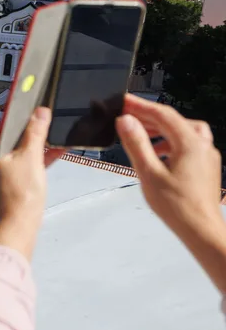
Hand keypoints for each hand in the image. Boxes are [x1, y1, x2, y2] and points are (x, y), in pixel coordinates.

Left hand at [0, 108, 65, 259]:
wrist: (19, 223)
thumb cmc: (21, 193)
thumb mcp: (31, 156)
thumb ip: (36, 132)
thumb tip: (40, 112)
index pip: (5, 122)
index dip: (22, 113)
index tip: (36, 102)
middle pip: (13, 134)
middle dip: (33, 127)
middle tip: (49, 116)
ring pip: (21, 148)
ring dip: (38, 142)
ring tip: (56, 132)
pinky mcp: (10, 179)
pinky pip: (25, 160)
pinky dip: (39, 155)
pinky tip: (57, 150)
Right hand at [115, 95, 223, 238]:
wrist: (202, 229)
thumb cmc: (177, 206)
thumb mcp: (148, 173)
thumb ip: (136, 143)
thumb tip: (126, 121)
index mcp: (189, 143)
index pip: (162, 114)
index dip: (140, 105)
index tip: (123, 101)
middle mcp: (202, 145)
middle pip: (174, 121)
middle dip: (149, 116)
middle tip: (127, 114)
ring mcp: (207, 156)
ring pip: (183, 131)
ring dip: (161, 129)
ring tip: (141, 134)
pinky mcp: (206, 166)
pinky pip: (189, 144)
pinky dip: (171, 142)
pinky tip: (158, 154)